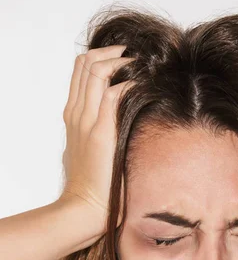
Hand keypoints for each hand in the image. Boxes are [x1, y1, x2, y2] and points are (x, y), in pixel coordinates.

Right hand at [61, 45, 134, 230]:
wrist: (85, 207)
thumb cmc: (93, 184)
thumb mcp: (90, 150)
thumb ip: (98, 131)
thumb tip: (119, 124)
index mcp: (73, 115)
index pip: (80, 69)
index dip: (102, 56)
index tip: (124, 58)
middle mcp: (76, 112)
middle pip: (86, 62)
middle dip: (113, 52)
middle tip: (135, 56)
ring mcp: (87, 121)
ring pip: (97, 70)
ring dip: (122, 63)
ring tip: (142, 67)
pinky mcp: (101, 133)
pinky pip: (113, 94)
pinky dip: (129, 84)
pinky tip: (143, 87)